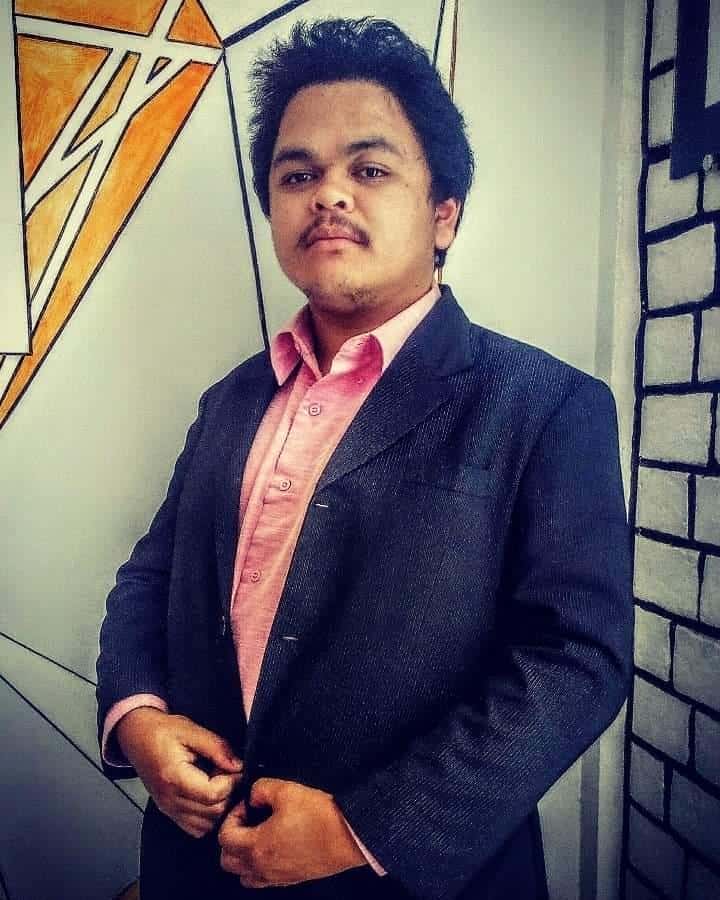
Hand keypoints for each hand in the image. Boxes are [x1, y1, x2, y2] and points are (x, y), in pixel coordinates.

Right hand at [116, 707, 242, 838]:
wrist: (137, 736)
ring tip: (218, 782)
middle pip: (213, 812)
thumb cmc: (162, 731)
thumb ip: (217, 747)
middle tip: (228, 773)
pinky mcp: (170, 812)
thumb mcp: (191, 730)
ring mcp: (168, 809)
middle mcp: (169, 799)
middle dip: (229, 793)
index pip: (213, 794)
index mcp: (174, 777)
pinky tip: (210, 795)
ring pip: (207, 825)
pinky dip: (209, 817)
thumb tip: (238, 765)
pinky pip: (196, 828)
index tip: (236, 768)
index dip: (232, 782)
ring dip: (220, 806)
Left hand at [218, 778, 366, 887]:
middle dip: (232, 839)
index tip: (248, 805)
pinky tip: (274, 847)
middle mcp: (262, 868)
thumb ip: (261, 790)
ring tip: (258, 836)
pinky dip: (260, 867)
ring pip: (244, 875)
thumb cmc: (319, 815)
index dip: (232, 816)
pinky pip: (263, 880)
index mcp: (256, 847)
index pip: (224, 837)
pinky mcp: (292, 879)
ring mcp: (277, 877)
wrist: (350, 836)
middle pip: (228, 861)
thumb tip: (253, 796)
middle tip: (249, 821)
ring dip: (243, 857)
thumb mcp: (286, 790)